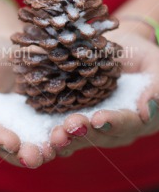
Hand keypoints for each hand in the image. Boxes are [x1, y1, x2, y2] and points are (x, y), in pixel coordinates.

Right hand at [0, 36, 54, 167]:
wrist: (8, 48)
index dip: (0, 140)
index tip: (13, 143)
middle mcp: (7, 130)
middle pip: (17, 148)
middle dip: (29, 154)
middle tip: (41, 156)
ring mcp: (30, 124)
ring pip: (40, 141)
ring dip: (52, 146)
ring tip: (62, 143)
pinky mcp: (49, 114)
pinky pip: (58, 125)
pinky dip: (66, 129)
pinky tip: (77, 127)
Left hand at [50, 29, 158, 155]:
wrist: (118, 53)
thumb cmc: (141, 56)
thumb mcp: (154, 64)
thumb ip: (155, 86)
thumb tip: (146, 111)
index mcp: (139, 116)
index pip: (127, 122)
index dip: (113, 122)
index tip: (98, 118)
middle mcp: (117, 128)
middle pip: (101, 135)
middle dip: (84, 133)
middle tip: (69, 127)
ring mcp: (96, 127)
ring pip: (82, 138)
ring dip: (67, 138)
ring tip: (54, 134)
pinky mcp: (77, 120)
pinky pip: (67, 132)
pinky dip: (55, 134)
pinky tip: (43, 134)